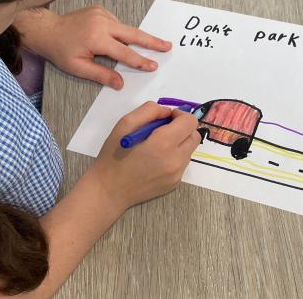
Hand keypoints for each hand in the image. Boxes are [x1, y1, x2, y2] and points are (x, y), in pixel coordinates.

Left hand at [20, 5, 171, 89]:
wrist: (47, 29)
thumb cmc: (60, 51)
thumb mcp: (78, 67)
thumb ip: (101, 75)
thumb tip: (120, 83)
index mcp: (96, 39)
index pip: (124, 52)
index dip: (140, 61)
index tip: (152, 66)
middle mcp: (102, 23)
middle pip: (133, 33)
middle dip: (152, 41)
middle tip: (167, 46)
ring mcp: (101, 13)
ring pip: (125, 28)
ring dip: (134, 37)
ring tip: (147, 45)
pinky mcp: (100, 9)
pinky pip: (116, 23)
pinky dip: (120, 32)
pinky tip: (115, 38)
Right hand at [86, 102, 200, 212]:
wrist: (109, 191)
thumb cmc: (113, 157)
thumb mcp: (125, 124)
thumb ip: (149, 111)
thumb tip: (167, 112)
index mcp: (163, 144)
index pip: (189, 122)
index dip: (179, 115)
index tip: (166, 117)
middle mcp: (175, 160)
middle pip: (194, 135)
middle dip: (182, 128)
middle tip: (162, 130)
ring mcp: (177, 174)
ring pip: (189, 149)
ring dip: (179, 142)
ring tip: (156, 147)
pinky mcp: (175, 183)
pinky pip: (182, 163)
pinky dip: (174, 156)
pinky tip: (155, 160)